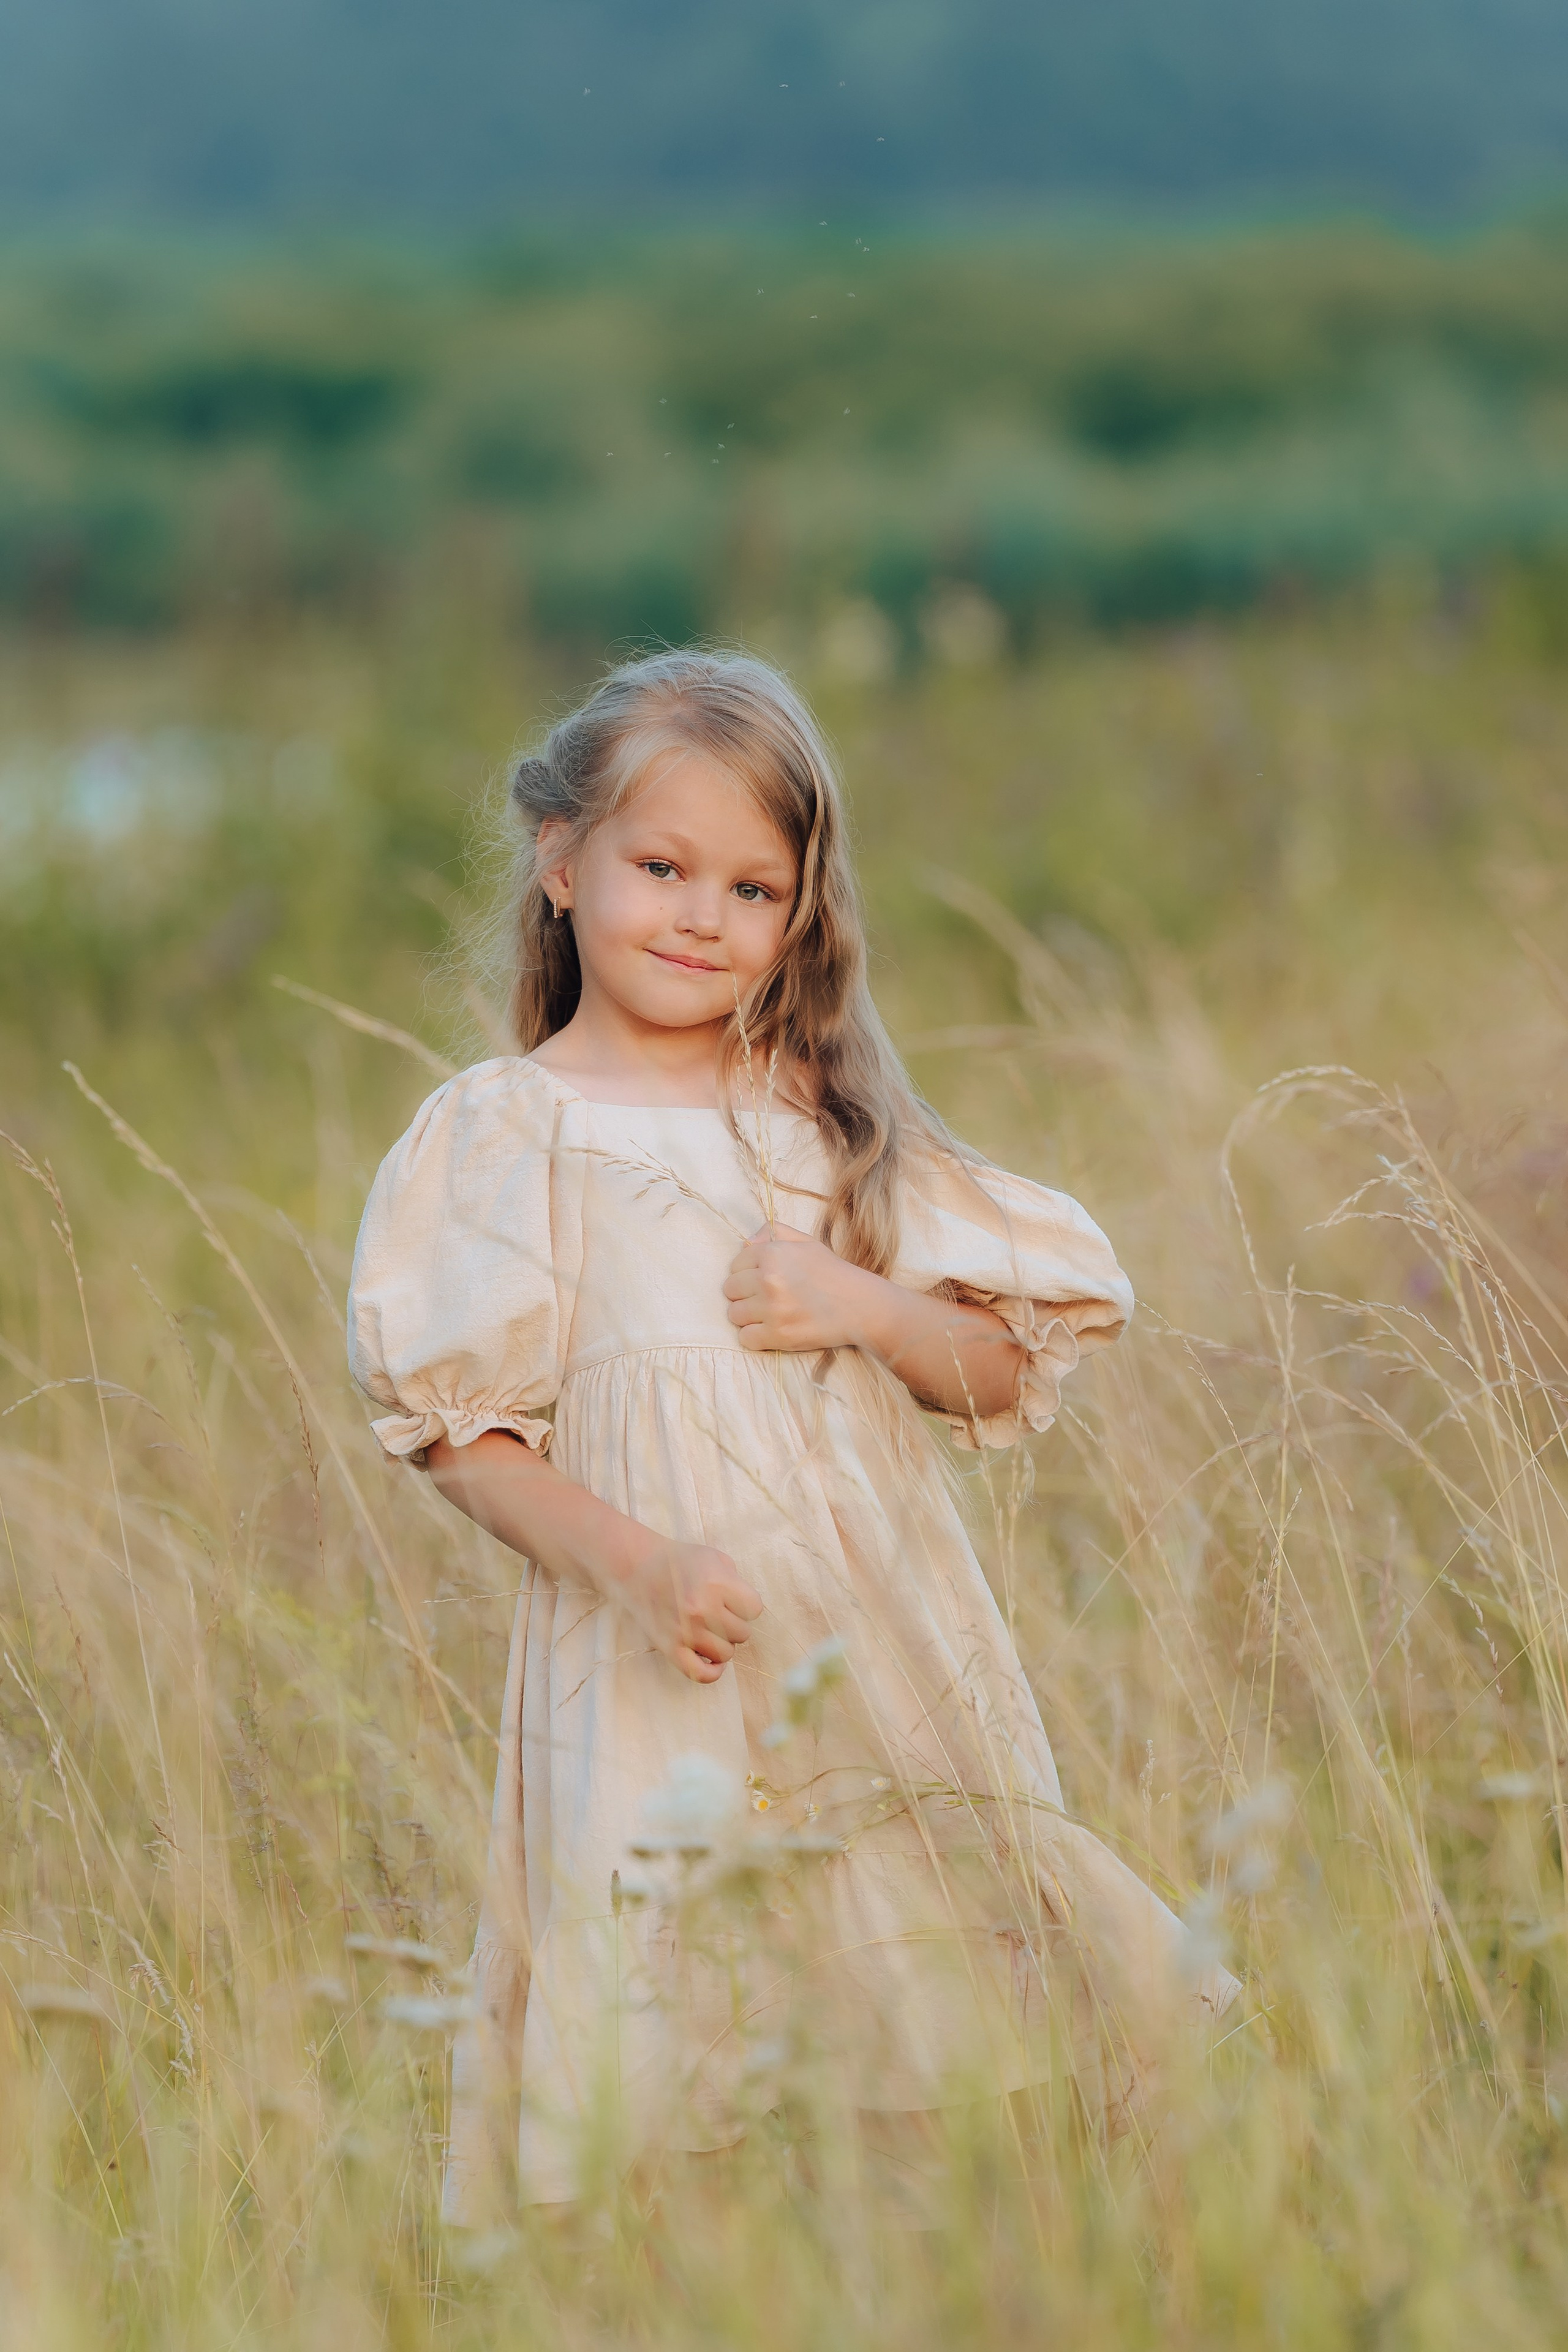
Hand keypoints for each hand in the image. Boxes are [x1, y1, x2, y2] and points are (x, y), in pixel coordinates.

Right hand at [622, 1539, 762, 1683]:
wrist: (636, 1566)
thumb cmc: (678, 1561)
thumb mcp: (715, 1557)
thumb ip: (736, 1582)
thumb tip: (746, 1610)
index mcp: (716, 1583)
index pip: (754, 1609)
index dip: (746, 1604)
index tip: (733, 1600)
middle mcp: (702, 1609)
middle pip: (742, 1633)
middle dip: (734, 1623)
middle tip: (717, 1612)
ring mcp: (686, 1631)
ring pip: (726, 1653)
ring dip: (723, 1643)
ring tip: (710, 1630)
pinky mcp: (669, 1648)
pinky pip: (700, 1674)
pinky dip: (712, 1672)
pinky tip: (711, 1660)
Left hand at [723, 1223, 878, 1353]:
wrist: (860, 1305)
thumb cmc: (833, 1273)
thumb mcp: (806, 1243)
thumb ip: (775, 1233)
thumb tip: (746, 1241)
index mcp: (773, 1254)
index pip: (736, 1264)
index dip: (747, 1273)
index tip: (762, 1280)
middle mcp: (768, 1280)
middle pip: (730, 1290)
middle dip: (744, 1294)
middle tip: (765, 1298)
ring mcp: (772, 1309)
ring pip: (734, 1315)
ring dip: (748, 1316)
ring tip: (769, 1314)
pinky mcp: (778, 1335)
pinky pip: (745, 1338)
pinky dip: (755, 1337)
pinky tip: (771, 1330)